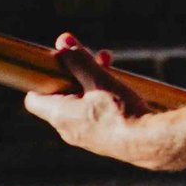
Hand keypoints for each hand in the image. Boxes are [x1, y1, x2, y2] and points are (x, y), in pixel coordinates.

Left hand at [23, 34, 170, 168]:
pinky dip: (102, 99)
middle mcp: (68, 129)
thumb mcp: (99, 80)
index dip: (41, 79)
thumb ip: (79, 61)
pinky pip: (95, 116)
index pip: (33, 99)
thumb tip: (64, 42)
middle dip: (74, 74)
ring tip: (109, 64)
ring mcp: (86, 138)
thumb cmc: (122, 112)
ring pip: (80, 105)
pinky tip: (120, 89)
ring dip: (92, 83)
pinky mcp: (104, 141)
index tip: (55, 65)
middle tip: (89, 55)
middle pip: (61, 97)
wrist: (151, 142)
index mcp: (59, 115)